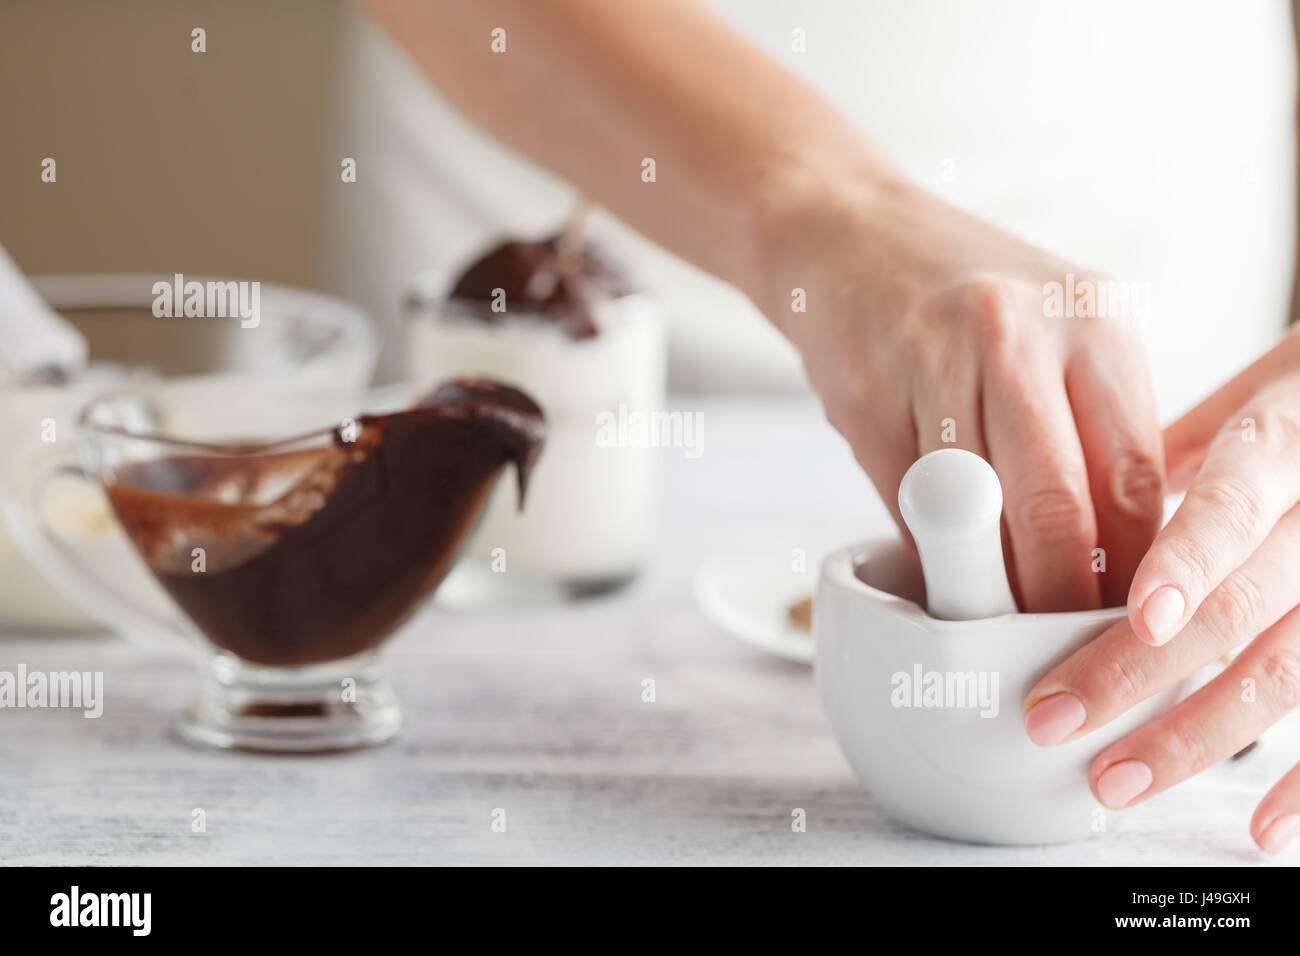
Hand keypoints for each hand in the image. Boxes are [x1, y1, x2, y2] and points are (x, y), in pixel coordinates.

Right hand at [763, 178, 1162, 609]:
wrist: (843, 233)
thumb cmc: (959, 296)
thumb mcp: (1054, 330)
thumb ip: (1088, 427)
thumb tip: (1110, 559)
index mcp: (1093, 320)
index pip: (1133, 477)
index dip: (1132, 569)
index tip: (1121, 619)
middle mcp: (1018, 334)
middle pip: (1059, 507)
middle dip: (1058, 598)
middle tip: (1057, 643)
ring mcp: (932, 362)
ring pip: (976, 516)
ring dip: (988, 584)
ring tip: (998, 615)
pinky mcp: (865, 397)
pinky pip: (907, 505)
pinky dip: (927, 546)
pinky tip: (938, 554)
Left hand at [1023, 327, 1299, 851]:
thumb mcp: (1243, 402)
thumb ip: (1164, 454)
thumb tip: (1058, 499)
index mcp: (1288, 436)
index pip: (1235, 497)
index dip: (1190, 559)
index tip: (1136, 617)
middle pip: (1244, 604)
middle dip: (1140, 671)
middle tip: (1052, 718)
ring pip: (1292, 669)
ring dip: (1200, 735)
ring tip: (1117, 778)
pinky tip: (1263, 829)